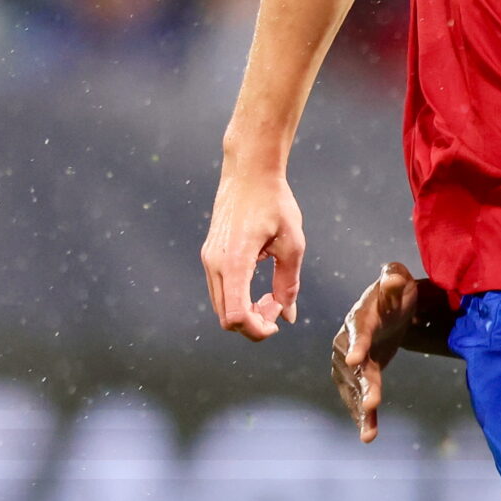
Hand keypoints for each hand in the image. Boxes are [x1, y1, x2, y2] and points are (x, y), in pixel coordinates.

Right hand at [201, 164, 304, 339]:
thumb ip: (289, 283)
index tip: (278, 319)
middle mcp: (214, 263)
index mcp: (235, 262)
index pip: (237, 316)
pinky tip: (258, 287)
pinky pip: (220, 290)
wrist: (249, 172)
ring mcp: (208, 259)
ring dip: (246, 312)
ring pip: (221, 306)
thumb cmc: (274, 202)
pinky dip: (238, 298)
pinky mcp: (209, 255)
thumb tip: (287, 316)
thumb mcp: (292, 244)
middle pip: (226, 318)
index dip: (258, 329)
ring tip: (270, 296)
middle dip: (254, 323)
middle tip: (278, 307)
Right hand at [331, 260, 424, 442]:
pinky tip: (368, 435)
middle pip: (355, 366)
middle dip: (362, 385)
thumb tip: (392, 277)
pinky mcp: (361, 377)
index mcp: (359, 317)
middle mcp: (348, 342)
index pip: (358, 331)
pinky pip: (360, 397)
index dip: (358, 344)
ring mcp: (351, 363)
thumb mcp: (399, 281)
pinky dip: (364, 417)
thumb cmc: (395, 292)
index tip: (356, 360)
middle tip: (371, 403)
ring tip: (368, 431)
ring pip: (355, 387)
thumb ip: (393, 280)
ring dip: (361, 407)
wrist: (389, 309)